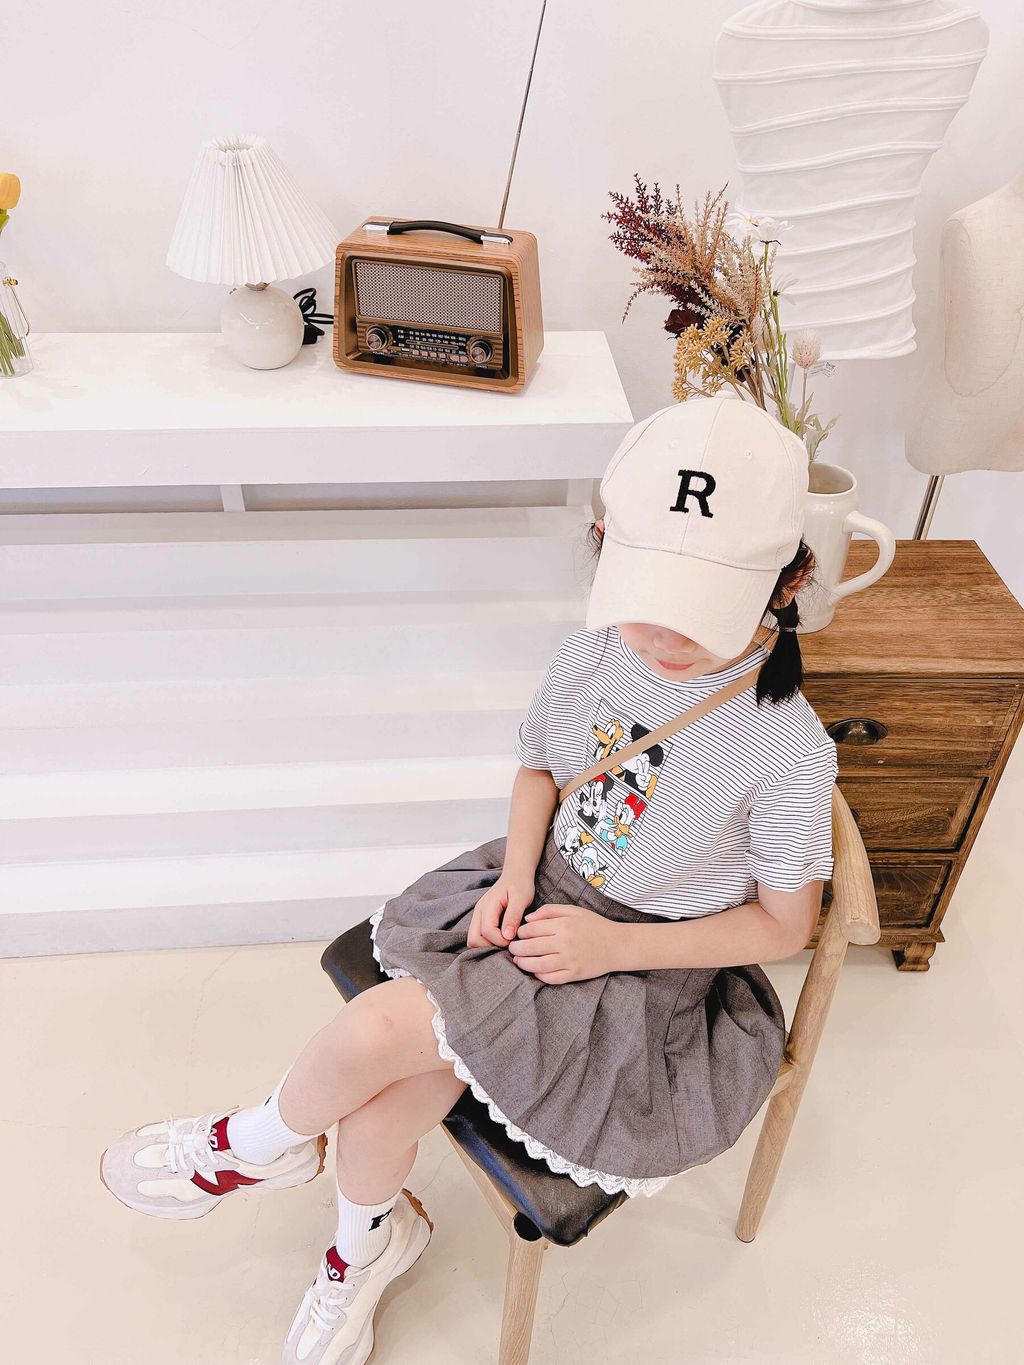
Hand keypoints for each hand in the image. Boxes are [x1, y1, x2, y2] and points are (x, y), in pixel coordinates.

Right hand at [467, 871, 535, 948]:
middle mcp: (478, 912)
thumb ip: (513, 916)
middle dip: (491, 946)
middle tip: (508, 943)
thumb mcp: (521, 898)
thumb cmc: (520, 885)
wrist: (516, 874)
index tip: (514, 939)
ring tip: (506, 941)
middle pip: (474, 940)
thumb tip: (507, 936)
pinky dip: (488, 943)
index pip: (487, 931)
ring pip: (473, 941)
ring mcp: (478, 916)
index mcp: (487, 906)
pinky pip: (478, 937)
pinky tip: (502, 939)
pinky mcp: (481, 920)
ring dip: (488, 946)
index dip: (501, 940)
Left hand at [507, 903, 623, 983]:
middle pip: (531, 947)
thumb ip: (550, 911)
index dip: (521, 932)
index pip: (532, 929)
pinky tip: (534, 970)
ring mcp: (570, 960)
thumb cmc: (595, 925)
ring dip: (523, 963)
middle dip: (517, 948)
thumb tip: (527, 919)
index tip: (518, 934)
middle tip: (512, 948)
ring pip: (537, 965)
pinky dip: (539, 975)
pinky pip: (551, 978)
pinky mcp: (575, 974)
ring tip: (518, 960)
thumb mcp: (574, 911)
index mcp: (564, 925)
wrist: (618, 945)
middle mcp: (565, 943)